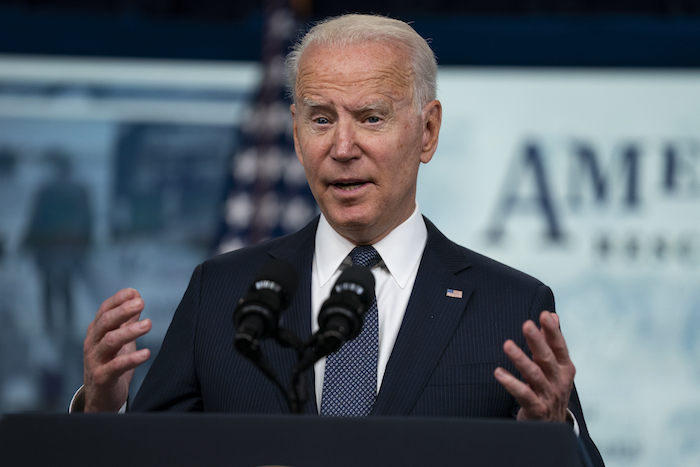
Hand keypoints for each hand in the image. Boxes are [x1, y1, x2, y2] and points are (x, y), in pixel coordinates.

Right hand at [83, 288, 151, 411]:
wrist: (100, 398)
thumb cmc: (111, 363)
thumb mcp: (119, 339)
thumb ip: (126, 320)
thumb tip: (136, 297)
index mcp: (96, 332)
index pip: (104, 310)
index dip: (117, 300)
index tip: (133, 292)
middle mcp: (93, 343)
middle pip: (105, 322)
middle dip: (123, 311)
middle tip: (141, 303)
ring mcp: (95, 360)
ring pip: (110, 341)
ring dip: (130, 331)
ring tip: (149, 324)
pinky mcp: (102, 377)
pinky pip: (116, 366)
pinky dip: (132, 359)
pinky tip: (147, 353)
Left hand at [494, 310, 574, 421]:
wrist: (551, 427)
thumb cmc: (550, 389)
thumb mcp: (555, 367)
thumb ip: (551, 342)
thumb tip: (552, 315)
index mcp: (565, 368)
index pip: (559, 346)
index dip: (553, 331)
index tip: (545, 315)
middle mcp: (559, 381)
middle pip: (546, 358)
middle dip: (537, 341)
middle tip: (527, 325)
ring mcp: (549, 395)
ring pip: (534, 375)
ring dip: (520, 359)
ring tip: (507, 345)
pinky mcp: (537, 408)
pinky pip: (523, 394)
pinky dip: (511, 383)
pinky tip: (498, 372)